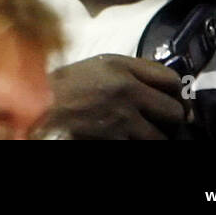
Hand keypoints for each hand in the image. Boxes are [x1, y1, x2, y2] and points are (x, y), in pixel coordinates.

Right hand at [46, 54, 185, 138]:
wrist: (38, 107)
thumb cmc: (66, 86)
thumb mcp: (98, 66)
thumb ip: (130, 71)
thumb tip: (166, 89)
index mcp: (122, 67)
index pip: (172, 81)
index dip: (177, 94)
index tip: (174, 102)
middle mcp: (127, 91)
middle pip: (175, 112)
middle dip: (171, 120)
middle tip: (162, 124)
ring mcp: (122, 119)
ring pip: (162, 138)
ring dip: (155, 138)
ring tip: (143, 135)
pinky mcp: (115, 141)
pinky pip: (141, 148)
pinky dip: (137, 145)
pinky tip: (127, 139)